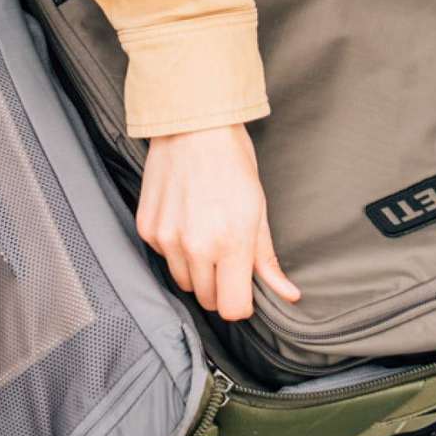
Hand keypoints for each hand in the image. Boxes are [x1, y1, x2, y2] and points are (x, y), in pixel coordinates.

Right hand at [136, 124, 300, 319]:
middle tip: (227, 255)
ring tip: (206, 234)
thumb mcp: (259, 210)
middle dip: (220, 286)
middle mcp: (195, 247)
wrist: (193, 127)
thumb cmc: (232, 163)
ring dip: (196, 270)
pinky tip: (186, 220)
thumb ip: (267, 260)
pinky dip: (176, 249)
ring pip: (183, 281)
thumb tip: (288, 294)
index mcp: (231, 244)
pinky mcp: (148, 229)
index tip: (244, 289)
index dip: (241, 304)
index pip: (232, 308)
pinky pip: (164, 257)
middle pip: (207, 299)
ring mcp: (167, 239)